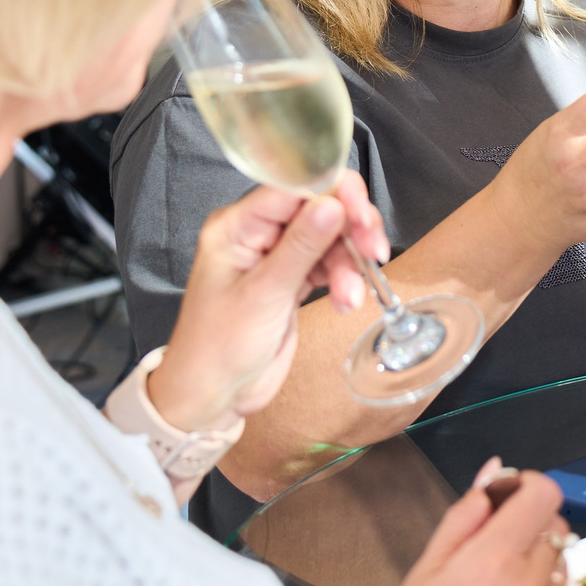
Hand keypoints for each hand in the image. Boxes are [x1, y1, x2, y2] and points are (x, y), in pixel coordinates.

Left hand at [149, 172, 389, 427]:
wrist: (212, 397)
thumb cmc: (217, 347)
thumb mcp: (263, 295)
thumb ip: (301, 246)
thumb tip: (334, 204)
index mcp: (236, 226)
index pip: (292, 189)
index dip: (332, 193)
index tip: (361, 210)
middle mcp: (257, 234)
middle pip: (318, 210)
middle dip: (349, 229)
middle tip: (373, 249)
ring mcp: (276, 257)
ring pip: (330, 239)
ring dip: (349, 264)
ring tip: (352, 296)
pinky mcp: (291, 280)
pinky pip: (329, 264)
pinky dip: (344, 280)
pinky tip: (347, 300)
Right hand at [370, 460, 567, 585]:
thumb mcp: (426, 569)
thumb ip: (466, 516)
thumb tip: (493, 473)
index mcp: (492, 563)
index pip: (542, 495)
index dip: (526, 486)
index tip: (510, 494)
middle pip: (556, 526)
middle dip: (530, 523)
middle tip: (496, 543)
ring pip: (559, 563)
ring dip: (536, 562)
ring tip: (497, 585)